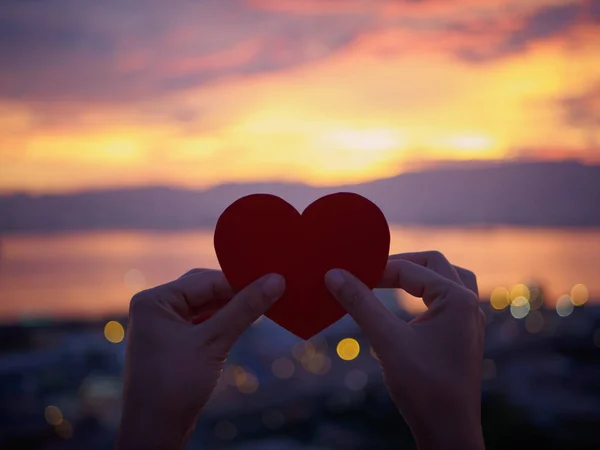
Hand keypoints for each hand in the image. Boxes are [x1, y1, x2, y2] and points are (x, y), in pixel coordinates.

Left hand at [116, 269, 284, 449]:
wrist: (154, 432)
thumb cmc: (175, 385)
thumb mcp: (214, 342)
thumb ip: (244, 308)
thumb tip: (276, 280)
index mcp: (154, 300)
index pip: (205, 280)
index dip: (240, 280)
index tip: (274, 278)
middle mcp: (155, 307)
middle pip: (204, 289)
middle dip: (235, 292)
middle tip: (271, 290)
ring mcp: (162, 325)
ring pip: (205, 305)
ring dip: (231, 307)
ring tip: (263, 304)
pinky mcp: (172, 342)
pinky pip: (202, 322)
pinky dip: (222, 321)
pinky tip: (243, 321)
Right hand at [325, 252, 484, 449]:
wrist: (449, 433)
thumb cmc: (423, 386)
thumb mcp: (386, 340)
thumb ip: (360, 303)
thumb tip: (334, 274)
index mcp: (457, 298)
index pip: (410, 270)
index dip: (376, 270)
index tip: (347, 275)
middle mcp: (469, 304)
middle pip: (433, 264)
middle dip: (400, 265)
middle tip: (369, 273)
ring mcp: (469, 320)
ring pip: (445, 279)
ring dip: (418, 277)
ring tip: (390, 281)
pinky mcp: (463, 335)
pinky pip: (446, 300)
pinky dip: (425, 295)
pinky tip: (407, 307)